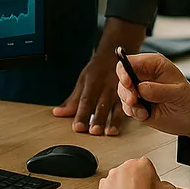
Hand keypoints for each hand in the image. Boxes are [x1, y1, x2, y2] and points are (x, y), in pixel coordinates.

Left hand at [54, 18, 145, 135]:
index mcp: (93, 82)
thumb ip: (72, 100)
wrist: (116, 55)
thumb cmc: (97, 71)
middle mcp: (107, 86)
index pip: (85, 100)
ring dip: (114, 121)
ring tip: (110, 133)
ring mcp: (121, 90)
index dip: (82, 114)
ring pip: (118, 107)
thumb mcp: (83, 81)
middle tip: (94, 132)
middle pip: (101, 105)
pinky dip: (130, 115)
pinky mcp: (131, 94)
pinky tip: (128, 126)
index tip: (77, 127)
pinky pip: (131, 106)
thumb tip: (57, 113)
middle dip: (98, 119)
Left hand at [99, 158, 188, 188]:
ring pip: (119, 178)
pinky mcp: (103, 187)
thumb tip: (164, 187)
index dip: (151, 178)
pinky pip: (109, 188)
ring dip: (124, 186)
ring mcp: (112, 176)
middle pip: (132, 171)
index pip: (148, 167)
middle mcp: (125, 166)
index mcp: (142, 163)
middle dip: (136, 180)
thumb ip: (165, 184)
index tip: (152, 187)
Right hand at [115, 51, 189, 138]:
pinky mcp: (137, 104)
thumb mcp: (178, 92)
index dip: (125, 70)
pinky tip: (145, 114)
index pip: (131, 61)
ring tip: (143, 110)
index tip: (127, 82)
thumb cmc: (188, 99)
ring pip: (123, 93)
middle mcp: (143, 75)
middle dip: (125, 90)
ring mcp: (139, 90)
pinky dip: (133, 112)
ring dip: (129, 103)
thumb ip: (160, 90)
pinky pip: (127, 107)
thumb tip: (142, 88)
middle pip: (123, 77)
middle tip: (133, 100)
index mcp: (153, 64)